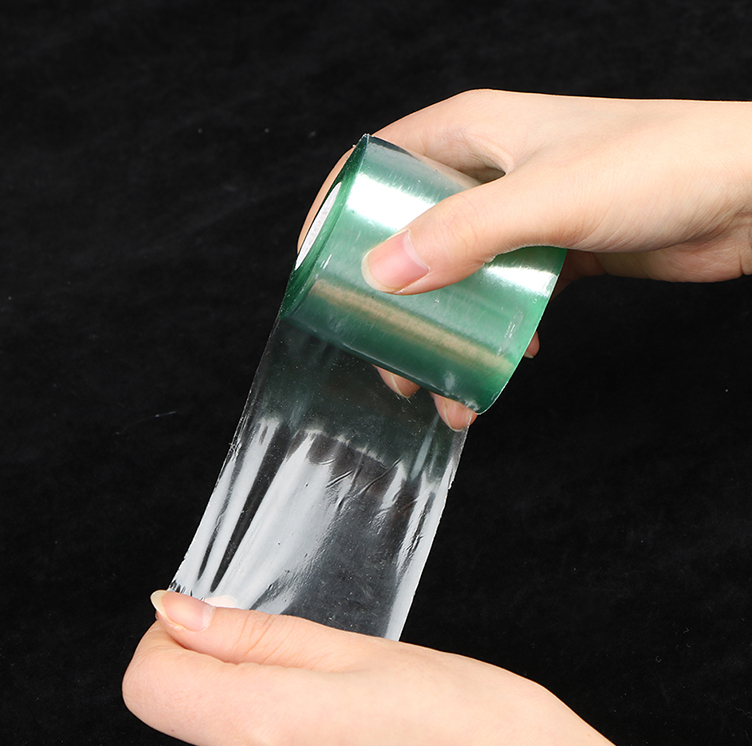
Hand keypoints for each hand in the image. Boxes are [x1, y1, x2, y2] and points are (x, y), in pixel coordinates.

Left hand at [124, 591, 668, 745]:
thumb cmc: (450, 707)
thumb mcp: (349, 646)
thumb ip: (249, 635)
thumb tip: (173, 612)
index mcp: (266, 727)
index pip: (148, 685)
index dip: (168, 640)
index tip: (208, 618)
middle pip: (186, 704)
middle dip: (227, 665)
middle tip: (306, 657)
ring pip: (218, 730)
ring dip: (254, 698)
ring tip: (331, 695)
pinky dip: (271, 729)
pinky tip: (331, 727)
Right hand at [305, 91, 751, 427]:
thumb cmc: (660, 167)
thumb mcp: (547, 198)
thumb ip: (462, 235)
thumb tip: (381, 274)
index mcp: (472, 133)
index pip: (377, 161)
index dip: (338, 208)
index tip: (316, 265)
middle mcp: (489, 170)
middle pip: (410, 230)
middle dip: (391, 294)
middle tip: (384, 346)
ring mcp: (520, 213)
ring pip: (456, 273)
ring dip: (443, 328)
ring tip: (439, 381)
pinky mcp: (551, 253)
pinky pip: (502, 296)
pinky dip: (495, 333)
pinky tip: (508, 361)